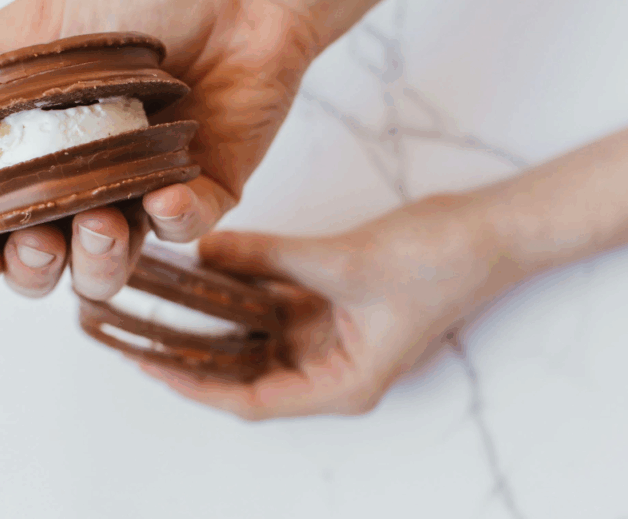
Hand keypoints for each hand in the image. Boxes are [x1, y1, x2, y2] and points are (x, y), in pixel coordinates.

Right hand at [0, 0, 317, 298]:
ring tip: (103, 220)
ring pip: (116, 265)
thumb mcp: (25, 30)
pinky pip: (189, 229)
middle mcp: (87, 188)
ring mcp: (146, 196)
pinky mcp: (206, 191)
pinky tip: (165, 197)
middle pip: (51, 267)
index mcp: (37, 162)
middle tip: (38, 241)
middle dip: (35, 269)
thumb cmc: (126, 3)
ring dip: (103, 258)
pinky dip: (176, 222)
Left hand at [140, 195, 522, 419]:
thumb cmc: (438, 261)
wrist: (491, 228)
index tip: (148, 366)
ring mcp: (331, 335)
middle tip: (136, 336)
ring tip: (160, 305)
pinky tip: (207, 270)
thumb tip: (205, 251)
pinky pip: (274, 302)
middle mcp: (331, 367)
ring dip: (213, 322)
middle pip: (246, 373)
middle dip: (193, 356)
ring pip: (256, 337)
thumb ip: (268, 257)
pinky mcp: (332, 303)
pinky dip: (242, 289)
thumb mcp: (344, 262)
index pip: (250, 400)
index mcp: (341, 383)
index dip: (194, 388)